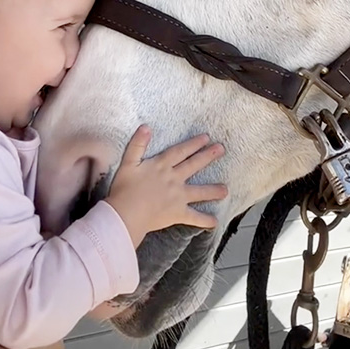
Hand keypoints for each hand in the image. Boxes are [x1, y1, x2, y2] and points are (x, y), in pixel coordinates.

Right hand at [104, 125, 227, 247]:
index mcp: (161, 166)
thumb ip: (137, 145)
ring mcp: (178, 197)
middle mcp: (173, 179)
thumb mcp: (127, 163)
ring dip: (214, 190)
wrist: (126, 213)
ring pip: (200, 192)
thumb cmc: (124, 189)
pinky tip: (215, 221)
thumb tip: (146, 127)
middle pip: (193, 165)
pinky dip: (205, 220)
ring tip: (225, 189)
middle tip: (221, 149)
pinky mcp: (178, 213)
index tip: (206, 138)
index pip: (180, 151)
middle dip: (208, 156)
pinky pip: (194, 217)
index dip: (193, 144)